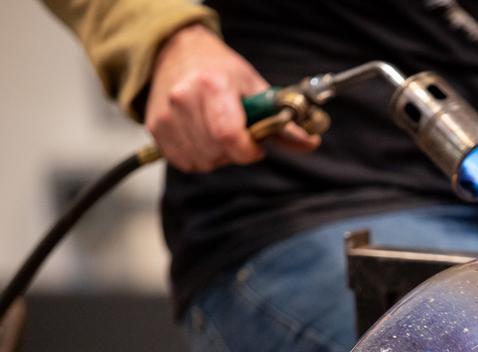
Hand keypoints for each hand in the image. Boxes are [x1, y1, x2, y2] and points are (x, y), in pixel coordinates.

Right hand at [145, 24, 319, 172]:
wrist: (176, 52)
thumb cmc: (221, 70)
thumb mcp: (257, 88)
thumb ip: (284, 122)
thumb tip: (311, 143)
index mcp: (212, 86)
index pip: (229, 135)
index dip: (249, 149)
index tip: (257, 144)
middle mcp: (184, 99)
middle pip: (218, 152)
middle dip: (236, 151)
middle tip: (238, 132)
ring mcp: (166, 116)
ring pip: (203, 161)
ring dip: (218, 155)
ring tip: (219, 130)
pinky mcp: (156, 129)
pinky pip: (185, 162)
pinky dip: (200, 157)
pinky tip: (203, 136)